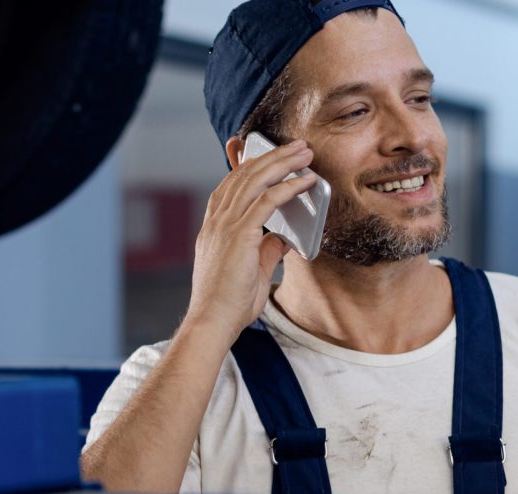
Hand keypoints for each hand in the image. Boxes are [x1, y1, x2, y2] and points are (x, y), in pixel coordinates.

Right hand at [183, 139, 316, 342]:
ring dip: (283, 162)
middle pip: (244, 174)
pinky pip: (266, 201)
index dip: (248, 163)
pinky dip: (288, 187)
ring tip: (305, 153)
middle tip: (297, 146)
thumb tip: (283, 237)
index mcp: (213, 228)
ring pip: (255, 179)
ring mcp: (224, 226)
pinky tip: (305, 180)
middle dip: (273, 155)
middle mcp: (216, 221)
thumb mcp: (251, 270)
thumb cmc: (228, 304)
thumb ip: (265, 250)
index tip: (267, 152)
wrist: (212, 322)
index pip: (230, 184)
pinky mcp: (239, 234)